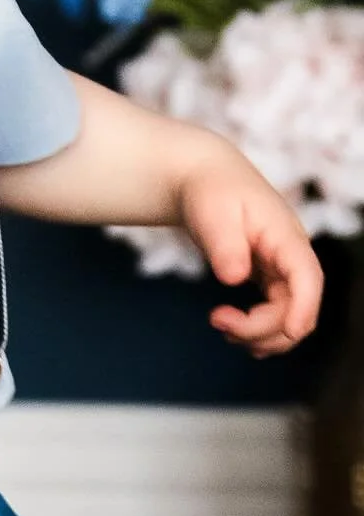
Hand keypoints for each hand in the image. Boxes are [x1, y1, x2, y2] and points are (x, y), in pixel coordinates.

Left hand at [178, 149, 323, 357]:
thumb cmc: (211, 192)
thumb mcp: (213, 214)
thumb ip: (225, 246)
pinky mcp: (271, 278)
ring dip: (260, 335)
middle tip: (216, 320)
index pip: (308, 276)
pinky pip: (276, 314)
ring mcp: (284, 270)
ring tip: (220, 324)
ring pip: (289, 317)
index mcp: (285, 237)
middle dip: (263, 328)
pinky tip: (233, 332)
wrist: (208, 180)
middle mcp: (292, 256)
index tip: (291, 330)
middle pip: (298, 307)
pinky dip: (259, 331)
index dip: (305, 306)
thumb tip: (235, 278)